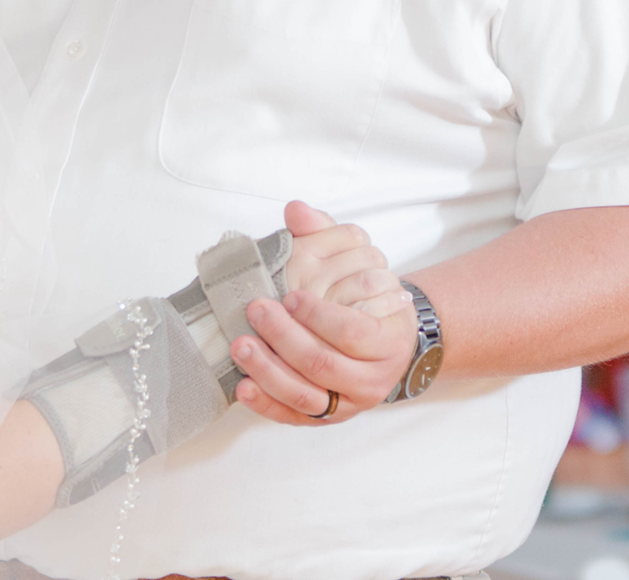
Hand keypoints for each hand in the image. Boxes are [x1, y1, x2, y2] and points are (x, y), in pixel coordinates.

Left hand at [231, 201, 416, 426]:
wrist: (386, 343)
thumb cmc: (367, 302)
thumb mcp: (358, 264)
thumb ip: (327, 234)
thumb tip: (295, 210)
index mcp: (387, 339)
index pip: (354, 332)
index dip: (320, 316)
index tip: (290, 296)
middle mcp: (372, 378)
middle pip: (323, 363)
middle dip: (284, 338)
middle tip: (256, 311)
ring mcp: (348, 402)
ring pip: (305, 394)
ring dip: (268, 370)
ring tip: (240, 346)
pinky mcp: (326, 418)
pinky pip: (293, 417)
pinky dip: (266, 404)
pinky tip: (243, 386)